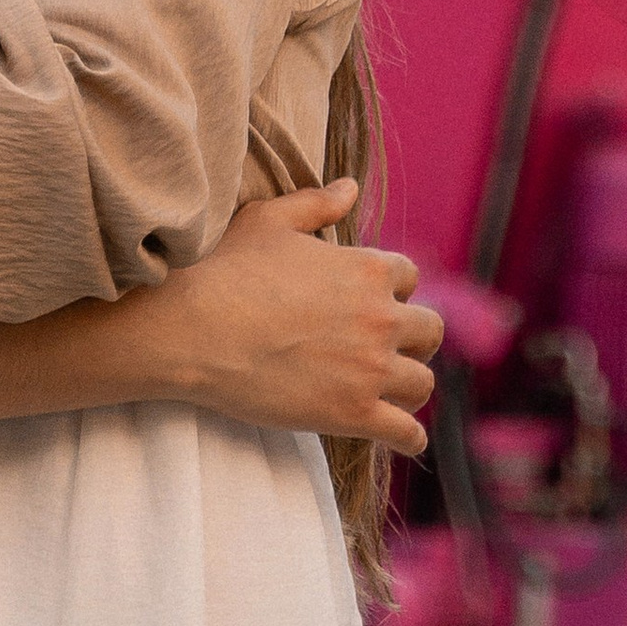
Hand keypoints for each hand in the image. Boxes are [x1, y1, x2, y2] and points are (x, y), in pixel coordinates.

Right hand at [170, 188, 442, 451]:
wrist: (196, 330)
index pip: (409, 276)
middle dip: (414, 336)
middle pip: (430, 330)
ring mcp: (371, 370)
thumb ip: (316, 203)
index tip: (372, 300)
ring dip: (410, 384)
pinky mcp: (354, 414)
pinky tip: (403, 438)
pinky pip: (407, 433)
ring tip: (393, 389)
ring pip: (423, 383)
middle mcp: (381, 319)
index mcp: (368, 270)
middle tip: (391, 346)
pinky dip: (409, 438)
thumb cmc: (227, 270)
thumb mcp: (269, 221)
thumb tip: (350, 187)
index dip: (391, 287)